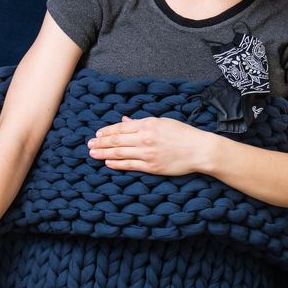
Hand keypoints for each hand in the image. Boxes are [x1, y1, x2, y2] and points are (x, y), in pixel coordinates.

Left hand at [88, 115, 212, 175]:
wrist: (199, 150)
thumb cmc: (183, 134)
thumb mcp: (162, 122)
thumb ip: (142, 122)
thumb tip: (124, 121)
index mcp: (148, 124)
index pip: (121, 127)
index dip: (107, 131)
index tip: (97, 134)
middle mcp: (145, 138)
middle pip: (117, 140)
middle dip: (100, 142)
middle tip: (89, 145)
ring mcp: (147, 153)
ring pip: (120, 153)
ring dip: (103, 153)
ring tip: (92, 153)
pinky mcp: (151, 167)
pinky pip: (129, 165)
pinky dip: (116, 164)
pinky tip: (107, 162)